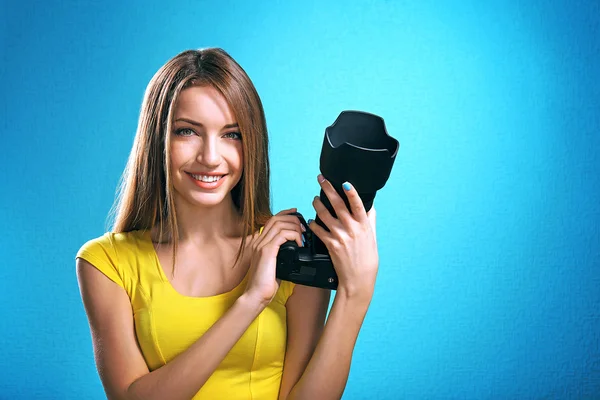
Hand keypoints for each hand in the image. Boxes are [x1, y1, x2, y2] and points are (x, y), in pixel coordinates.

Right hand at [244, 208, 303, 305]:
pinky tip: (299, 244)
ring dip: (294, 227)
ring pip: (279, 224)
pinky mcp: (266, 251)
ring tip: (302, 236)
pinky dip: (293, 235)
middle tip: (303, 228)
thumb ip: (281, 255)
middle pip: (276, 218)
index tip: (296, 213)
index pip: (271, 220)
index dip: (285, 213)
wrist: (256, 295)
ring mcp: (261, 245)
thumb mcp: (275, 266)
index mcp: (259, 243)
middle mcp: (258, 241)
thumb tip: (295, 249)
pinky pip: (282, 235)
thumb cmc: (265, 284)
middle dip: (292, 219)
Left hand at [309, 175, 378, 299]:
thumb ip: (370, 221)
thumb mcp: (372, 237)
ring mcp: (340, 236)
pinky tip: (310, 221)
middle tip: (321, 179)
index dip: (351, 192)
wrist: (359, 278)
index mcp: (363, 225)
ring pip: (324, 215)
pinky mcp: (330, 244)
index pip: (357, 204)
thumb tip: (370, 207)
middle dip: (327, 189)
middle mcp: (351, 229)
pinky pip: (318, 230)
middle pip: (337, 204)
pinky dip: (313, 224)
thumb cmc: (367, 258)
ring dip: (317, 204)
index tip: (344, 182)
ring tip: (314, 199)